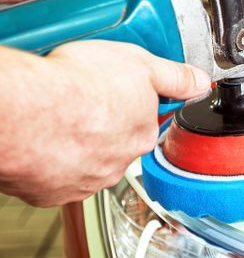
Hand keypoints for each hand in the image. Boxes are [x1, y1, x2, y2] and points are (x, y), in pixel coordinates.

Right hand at [0, 41, 210, 206]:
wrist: (29, 113)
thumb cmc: (78, 86)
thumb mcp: (141, 64)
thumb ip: (174, 77)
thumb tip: (200, 83)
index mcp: (141, 135)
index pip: (143, 124)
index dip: (126, 106)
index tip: (110, 94)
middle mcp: (118, 164)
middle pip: (114, 146)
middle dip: (101, 129)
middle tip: (80, 105)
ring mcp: (85, 182)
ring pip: (85, 165)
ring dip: (75, 148)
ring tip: (57, 121)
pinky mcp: (52, 193)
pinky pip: (54, 179)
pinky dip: (49, 164)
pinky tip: (42, 142)